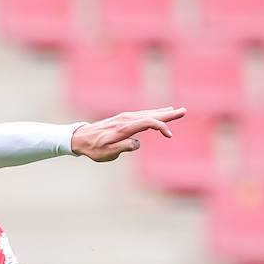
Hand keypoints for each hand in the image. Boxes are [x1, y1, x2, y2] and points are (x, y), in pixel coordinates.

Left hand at [71, 106, 185, 161]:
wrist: (80, 138)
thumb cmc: (94, 148)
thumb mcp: (108, 153)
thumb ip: (124, 147)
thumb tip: (137, 143)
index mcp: (124, 128)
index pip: (148, 123)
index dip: (161, 127)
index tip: (169, 135)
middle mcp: (126, 119)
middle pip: (151, 115)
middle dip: (168, 114)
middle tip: (183, 111)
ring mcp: (124, 117)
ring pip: (147, 113)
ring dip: (162, 112)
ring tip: (174, 110)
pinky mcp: (122, 118)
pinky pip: (141, 114)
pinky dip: (152, 113)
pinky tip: (157, 112)